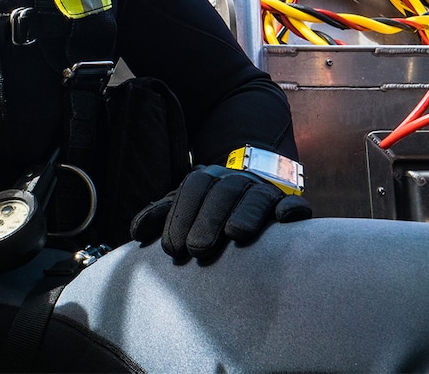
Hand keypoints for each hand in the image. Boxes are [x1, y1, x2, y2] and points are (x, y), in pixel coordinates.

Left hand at [129, 165, 311, 261]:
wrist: (253, 188)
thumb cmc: (211, 209)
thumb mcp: (185, 207)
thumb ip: (161, 216)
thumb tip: (135, 233)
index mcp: (209, 178)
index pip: (193, 188)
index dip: (180, 216)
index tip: (171, 249)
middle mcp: (236, 180)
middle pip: (222, 192)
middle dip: (208, 219)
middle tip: (196, 249)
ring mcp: (264, 190)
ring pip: (255, 195)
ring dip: (245, 213)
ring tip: (236, 234)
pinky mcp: (288, 203)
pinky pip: (293, 202)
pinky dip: (290, 208)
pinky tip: (283, 219)